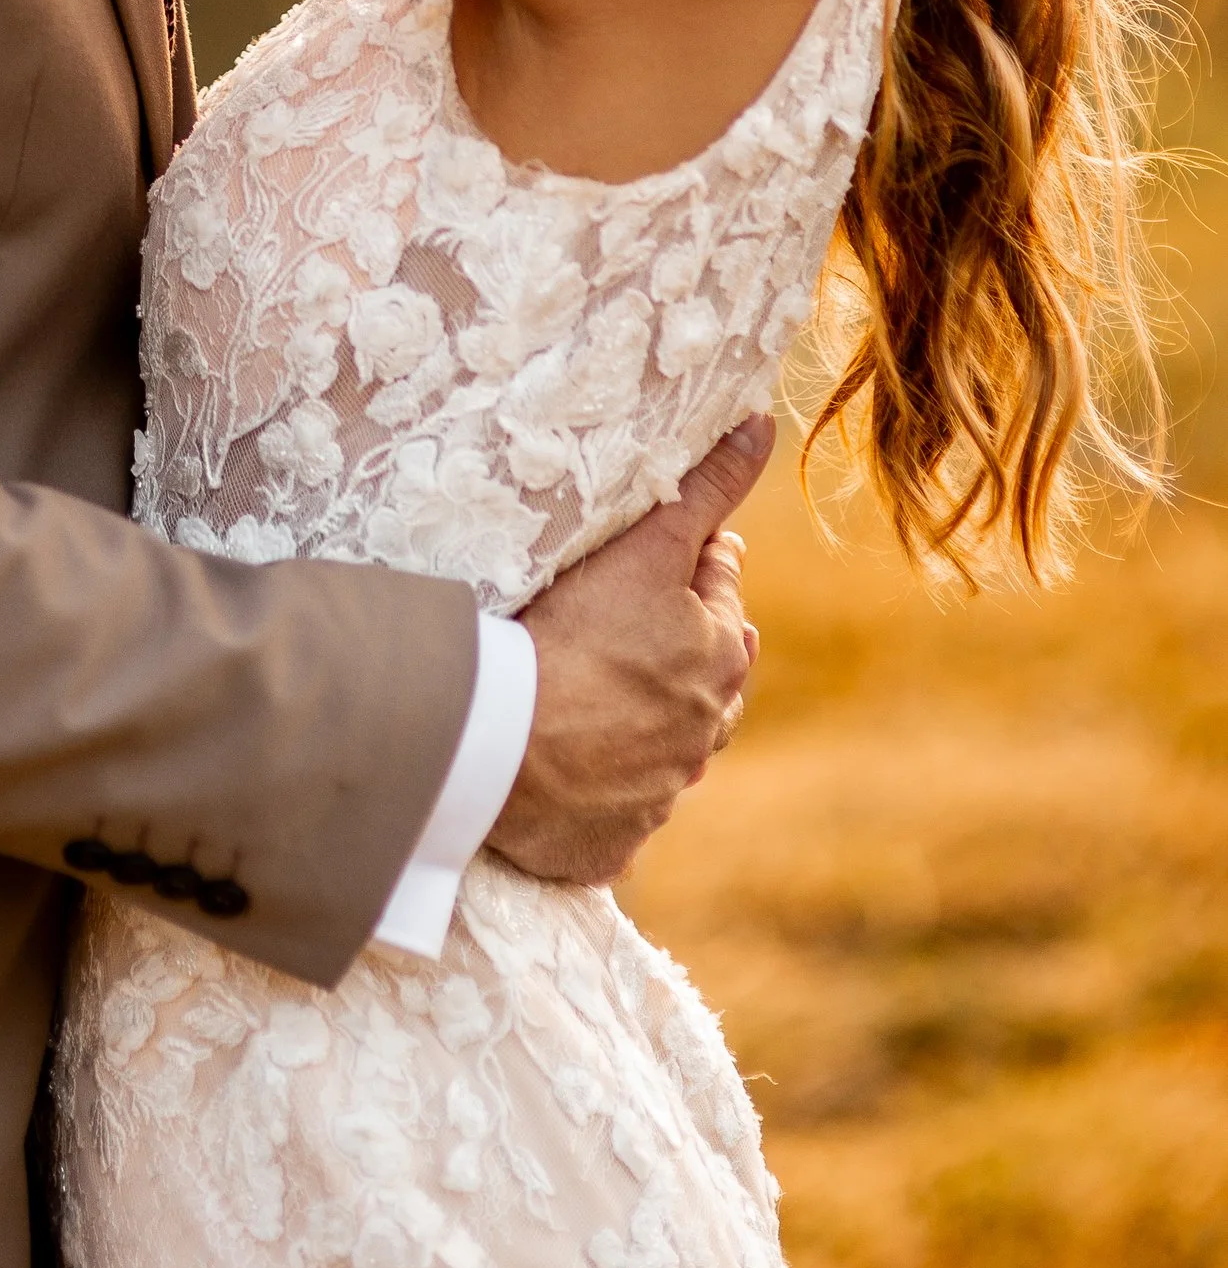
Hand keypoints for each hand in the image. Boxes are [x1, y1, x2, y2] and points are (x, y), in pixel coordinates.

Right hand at [487, 415, 770, 889]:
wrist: (505, 751)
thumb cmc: (573, 639)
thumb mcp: (644, 551)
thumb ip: (706, 489)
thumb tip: (763, 425)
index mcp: (720, 658)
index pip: (719, 590)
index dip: (689, 564)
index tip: (660, 554)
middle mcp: (705, 729)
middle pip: (704, 672)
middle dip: (680, 647)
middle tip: (628, 623)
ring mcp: (660, 791)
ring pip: (669, 742)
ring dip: (648, 720)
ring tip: (599, 694)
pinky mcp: (613, 841)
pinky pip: (619, 807)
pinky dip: (604, 786)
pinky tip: (571, 764)